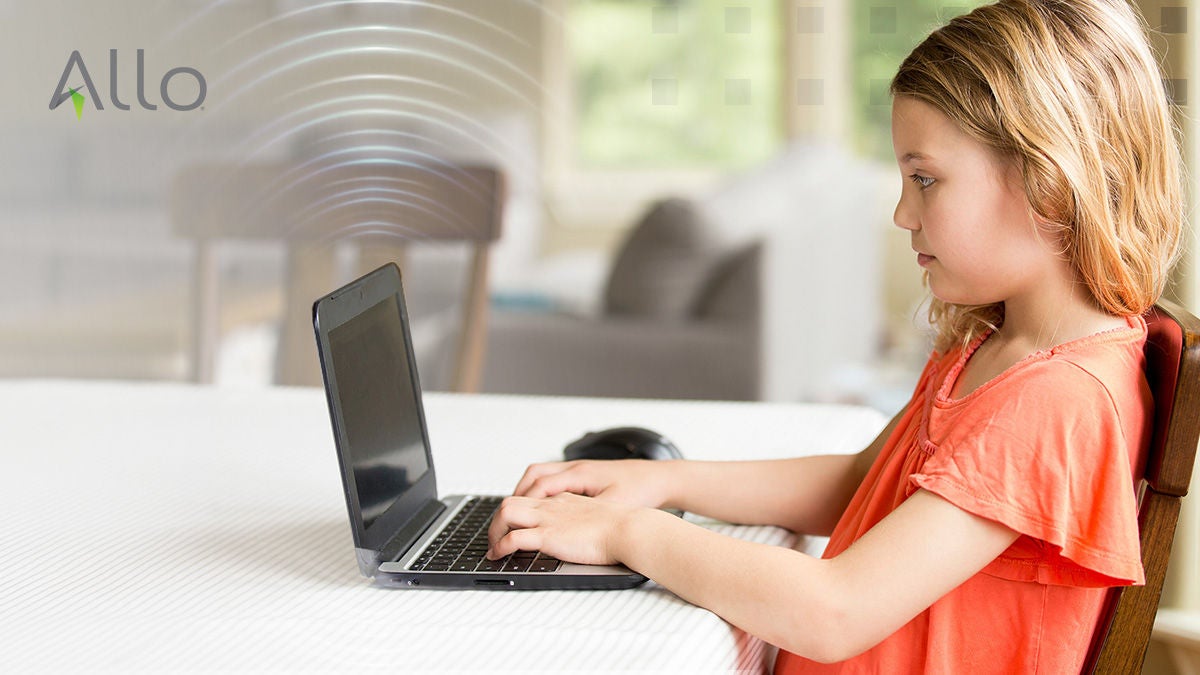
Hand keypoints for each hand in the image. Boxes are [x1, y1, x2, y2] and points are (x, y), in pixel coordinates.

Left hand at [485, 492, 644, 565]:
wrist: (629, 528)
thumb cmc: (622, 526)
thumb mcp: (598, 517)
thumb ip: (584, 520)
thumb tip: (581, 533)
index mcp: (564, 500)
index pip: (531, 498)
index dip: (518, 512)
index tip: (513, 525)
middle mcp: (552, 506)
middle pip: (511, 500)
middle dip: (497, 520)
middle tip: (496, 537)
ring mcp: (548, 519)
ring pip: (505, 512)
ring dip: (494, 530)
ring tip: (493, 547)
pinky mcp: (548, 535)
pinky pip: (513, 538)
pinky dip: (500, 547)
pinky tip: (498, 556)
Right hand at [512, 459, 673, 508]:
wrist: (661, 479)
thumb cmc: (642, 490)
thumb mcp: (614, 506)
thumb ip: (588, 515)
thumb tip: (564, 529)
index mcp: (580, 474)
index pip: (540, 485)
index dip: (522, 504)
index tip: (511, 522)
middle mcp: (576, 468)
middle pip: (533, 475)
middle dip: (516, 496)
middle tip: (506, 518)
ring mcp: (579, 470)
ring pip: (541, 475)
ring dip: (526, 492)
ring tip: (518, 513)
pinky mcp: (585, 476)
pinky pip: (553, 479)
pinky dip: (541, 492)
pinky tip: (542, 508)